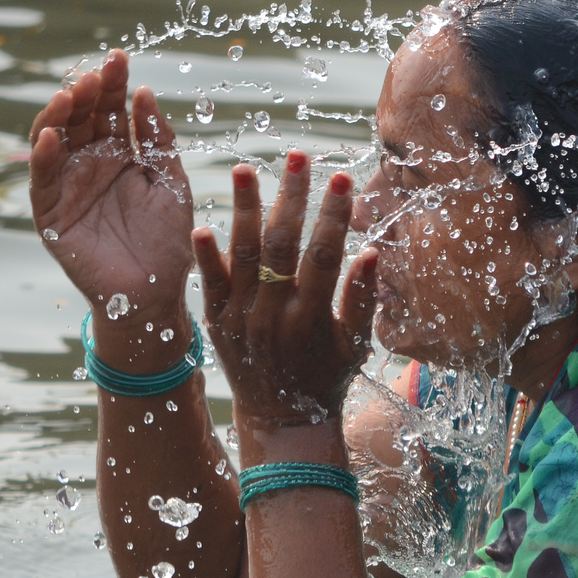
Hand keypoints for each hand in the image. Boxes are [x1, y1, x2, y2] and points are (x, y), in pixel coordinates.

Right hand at [28, 49, 193, 319]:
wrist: (154, 295)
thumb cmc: (167, 242)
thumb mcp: (170, 184)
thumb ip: (158, 142)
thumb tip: (146, 94)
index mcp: (119, 154)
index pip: (111, 109)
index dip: (113, 83)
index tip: (120, 57)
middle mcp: (89, 164)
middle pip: (81, 117)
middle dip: (87, 92)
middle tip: (97, 72)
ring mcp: (67, 186)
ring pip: (54, 140)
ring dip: (60, 115)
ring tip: (72, 94)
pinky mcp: (50, 214)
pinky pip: (42, 180)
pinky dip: (43, 156)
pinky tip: (51, 134)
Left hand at [194, 155, 378, 427]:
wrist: (281, 421)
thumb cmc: (326, 380)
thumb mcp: (355, 346)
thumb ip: (362, 300)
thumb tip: (373, 251)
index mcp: (313, 319)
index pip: (325, 256)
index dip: (335, 216)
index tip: (342, 179)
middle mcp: (274, 316)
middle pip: (282, 246)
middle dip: (291, 197)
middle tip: (296, 156)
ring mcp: (241, 320)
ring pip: (242, 256)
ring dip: (244, 210)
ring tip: (245, 169)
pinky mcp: (217, 325)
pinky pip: (210, 284)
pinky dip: (206, 256)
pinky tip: (204, 225)